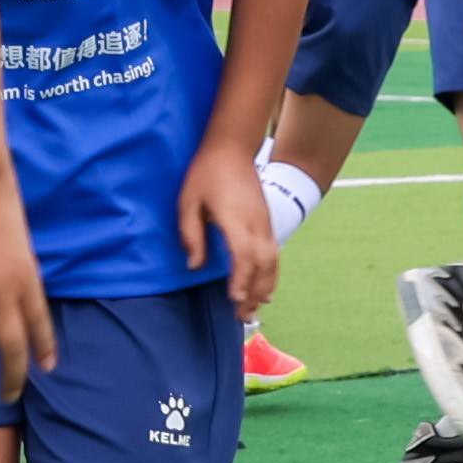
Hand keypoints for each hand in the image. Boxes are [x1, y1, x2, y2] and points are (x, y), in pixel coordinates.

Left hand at [179, 153, 282, 313]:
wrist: (231, 147)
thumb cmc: (205, 173)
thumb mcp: (188, 201)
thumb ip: (191, 234)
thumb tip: (194, 266)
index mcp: (236, 218)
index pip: (244, 255)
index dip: (241, 279)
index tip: (235, 298)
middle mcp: (256, 223)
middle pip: (263, 264)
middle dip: (254, 292)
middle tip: (243, 315)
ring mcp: (265, 222)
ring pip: (273, 260)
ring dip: (266, 286)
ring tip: (256, 308)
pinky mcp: (267, 221)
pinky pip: (274, 253)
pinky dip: (271, 273)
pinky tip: (266, 288)